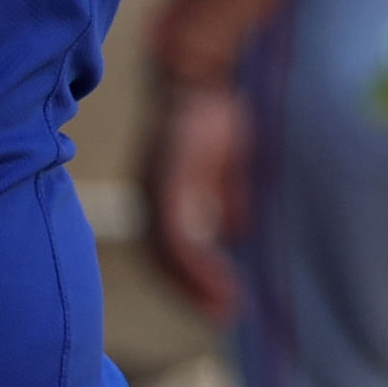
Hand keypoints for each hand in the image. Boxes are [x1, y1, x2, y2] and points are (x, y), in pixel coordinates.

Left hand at [146, 80, 252, 323]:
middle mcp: (152, 195)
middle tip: (223, 315)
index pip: (165, 249)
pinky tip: (222, 279)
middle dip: (190, 291)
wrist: (198, 71)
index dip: (188, 279)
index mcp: (162, 192)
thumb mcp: (225, 162)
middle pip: (160, 259)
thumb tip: (235, 229)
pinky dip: (198, 266)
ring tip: (226, 308)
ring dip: (196, 285)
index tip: (219, 303)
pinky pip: (178, 234)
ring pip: (167, 254)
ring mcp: (156, 189)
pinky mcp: (168, 180)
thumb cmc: (212, 110)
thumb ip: (226, 195)